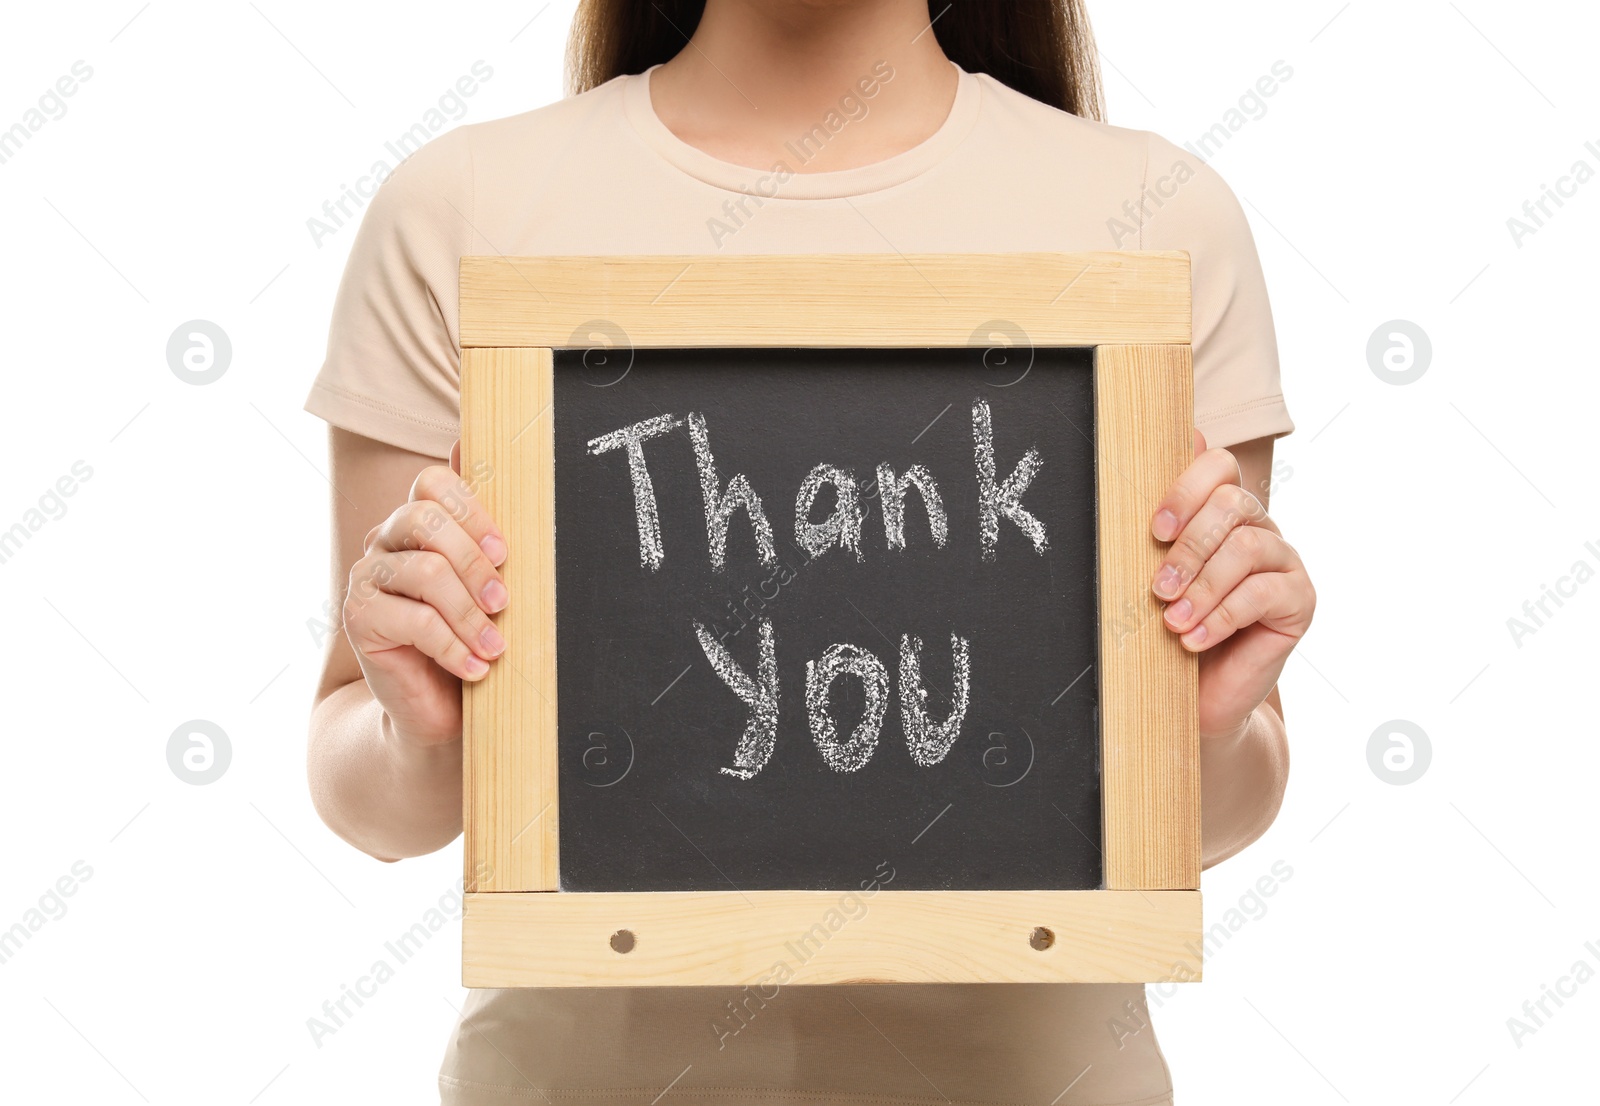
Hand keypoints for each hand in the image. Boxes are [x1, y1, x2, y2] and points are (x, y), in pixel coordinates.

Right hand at [342, 441, 507, 746]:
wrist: (434, 707)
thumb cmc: (467, 636)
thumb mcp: (484, 582)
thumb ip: (479, 526)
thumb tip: (465, 446)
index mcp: (415, 523)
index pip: (432, 483)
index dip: (472, 510)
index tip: (505, 551)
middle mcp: (384, 540)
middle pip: (425, 521)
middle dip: (475, 562)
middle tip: (503, 601)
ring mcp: (365, 577)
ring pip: (426, 572)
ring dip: (471, 614)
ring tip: (495, 645)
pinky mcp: (358, 618)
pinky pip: (417, 622)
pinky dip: (455, 648)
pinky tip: (476, 668)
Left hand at [1151, 431, 1314, 740]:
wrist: (1200, 696)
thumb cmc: (1173, 629)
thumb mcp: (1160, 576)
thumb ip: (1166, 525)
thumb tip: (1180, 447)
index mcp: (1223, 512)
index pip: (1219, 467)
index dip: (1186, 491)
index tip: (1155, 531)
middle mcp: (1259, 528)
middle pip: (1233, 504)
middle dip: (1189, 547)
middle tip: (1158, 588)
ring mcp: (1284, 562)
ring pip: (1248, 547)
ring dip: (1202, 586)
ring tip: (1173, 621)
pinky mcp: (1299, 601)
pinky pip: (1263, 592)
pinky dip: (1221, 616)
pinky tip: (1194, 640)